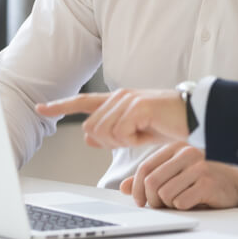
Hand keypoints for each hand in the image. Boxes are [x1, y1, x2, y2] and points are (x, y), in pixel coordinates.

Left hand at [36, 89, 188, 147]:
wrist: (197, 118)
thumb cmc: (171, 125)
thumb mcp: (137, 133)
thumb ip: (112, 133)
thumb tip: (88, 138)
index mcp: (118, 100)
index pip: (83, 102)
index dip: (60, 106)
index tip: (41, 107)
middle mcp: (119, 96)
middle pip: (91, 129)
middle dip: (109, 142)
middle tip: (135, 138)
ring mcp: (128, 100)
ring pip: (103, 133)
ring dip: (122, 142)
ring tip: (144, 134)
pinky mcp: (137, 107)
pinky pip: (120, 134)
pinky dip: (133, 141)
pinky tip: (148, 133)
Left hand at [119, 142, 237, 210]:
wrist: (237, 186)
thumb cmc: (205, 179)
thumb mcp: (176, 175)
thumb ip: (151, 177)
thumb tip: (125, 186)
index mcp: (177, 147)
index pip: (145, 168)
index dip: (138, 189)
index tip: (141, 201)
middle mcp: (187, 153)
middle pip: (152, 182)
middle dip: (152, 200)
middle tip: (160, 205)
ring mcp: (199, 166)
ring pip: (164, 194)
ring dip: (168, 205)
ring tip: (180, 201)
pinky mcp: (207, 182)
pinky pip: (180, 202)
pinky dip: (183, 207)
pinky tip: (193, 201)